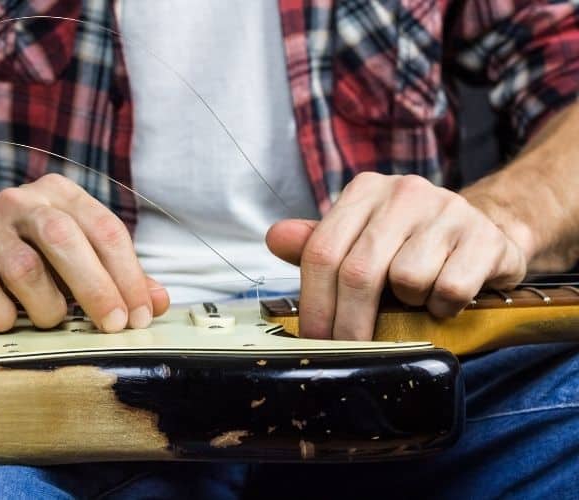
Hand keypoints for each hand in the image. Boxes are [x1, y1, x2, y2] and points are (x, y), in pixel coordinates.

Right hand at [0, 174, 168, 331]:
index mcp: (61, 194)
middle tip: (113, 325)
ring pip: (26, 269)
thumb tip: (157, 302)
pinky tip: (10, 319)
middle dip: (96, 288)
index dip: (129, 275)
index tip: (140, 314)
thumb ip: (117, 276)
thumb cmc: (28, 256)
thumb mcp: (76, 257)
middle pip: (65, 239)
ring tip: (52, 319)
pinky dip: (4, 317)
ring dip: (47, 307)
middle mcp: (22, 203)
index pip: (105, 229)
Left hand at [265, 173, 526, 340]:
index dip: (314, 303)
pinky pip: (450, 289)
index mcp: (365, 191)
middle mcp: (404, 192)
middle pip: (359, 271)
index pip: (322, 251)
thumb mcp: (361, 240)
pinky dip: (442, 307)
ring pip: (407, 280)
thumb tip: (274, 238)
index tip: (316, 338)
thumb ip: (317, 244)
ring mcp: (449, 210)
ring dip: (408, 305)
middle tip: (352, 350)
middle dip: (350, 323)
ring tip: (414, 299)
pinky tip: (443, 301)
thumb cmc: (409, 244)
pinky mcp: (484, 237)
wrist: (486, 230)